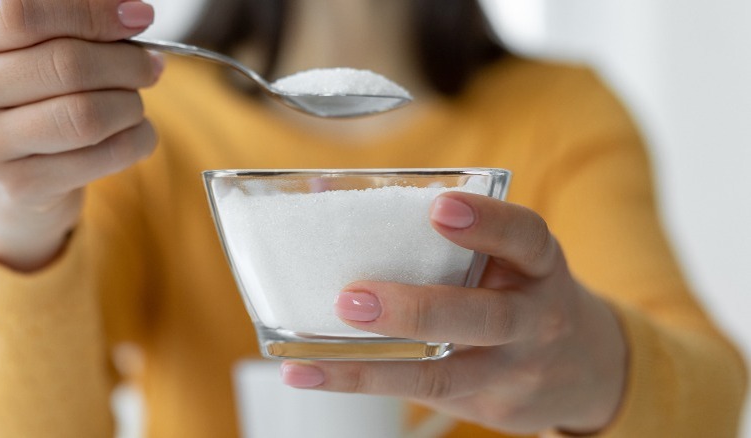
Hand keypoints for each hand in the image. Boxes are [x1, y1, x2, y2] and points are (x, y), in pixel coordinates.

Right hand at [0, 0, 161, 270]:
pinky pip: (107, 154)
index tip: (138, 16)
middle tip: (150, 65)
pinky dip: (139, 138)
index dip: (91, 12)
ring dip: (132, 104)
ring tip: (134, 102)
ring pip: (88, 115)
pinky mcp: (20, 186)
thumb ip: (71, 26)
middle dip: (128, 63)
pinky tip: (136, 132)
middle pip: (66, 65)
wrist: (9, 179)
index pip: (20, 13)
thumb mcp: (34, 52)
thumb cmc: (30, 99)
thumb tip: (132, 14)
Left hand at [280, 192, 627, 434]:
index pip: (525, 237)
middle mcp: (534, 318)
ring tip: (312, 356)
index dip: (488, 222)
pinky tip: (313, 374)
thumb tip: (327, 188)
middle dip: (417, 310)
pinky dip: (366, 382)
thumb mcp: (508, 254)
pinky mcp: (489, 405)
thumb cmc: (520, 289)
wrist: (583, 365)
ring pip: (446, 372)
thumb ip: (444, 228)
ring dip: (376, 366)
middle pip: (483, 318)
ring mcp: (513, 369)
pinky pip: (424, 394)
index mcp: (539, 266)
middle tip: (354, 298)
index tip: (440, 207)